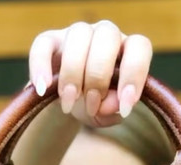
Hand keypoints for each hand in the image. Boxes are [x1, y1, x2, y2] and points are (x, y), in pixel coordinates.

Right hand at [28, 21, 152, 126]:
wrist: (68, 106)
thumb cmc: (95, 106)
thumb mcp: (106, 114)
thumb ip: (113, 110)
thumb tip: (112, 104)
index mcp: (127, 50)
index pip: (139, 48)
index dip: (134, 74)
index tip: (126, 106)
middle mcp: (105, 35)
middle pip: (107, 37)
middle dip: (98, 77)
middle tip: (92, 106)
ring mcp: (77, 34)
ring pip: (78, 35)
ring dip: (73, 73)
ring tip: (68, 103)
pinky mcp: (50, 41)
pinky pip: (43, 44)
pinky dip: (41, 66)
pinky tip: (42, 89)